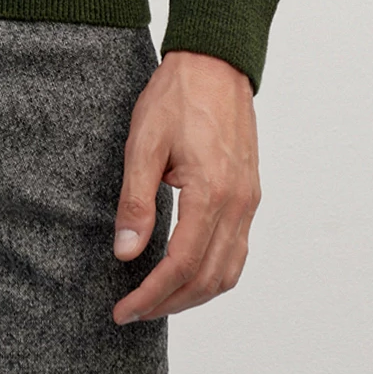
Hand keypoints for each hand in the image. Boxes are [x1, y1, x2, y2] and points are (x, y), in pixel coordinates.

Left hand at [111, 48, 260, 325]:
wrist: (216, 62)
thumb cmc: (178, 95)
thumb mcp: (143, 142)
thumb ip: (136, 200)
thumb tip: (126, 253)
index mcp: (211, 193)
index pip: (180, 265)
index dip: (150, 295)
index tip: (123, 310)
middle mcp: (238, 205)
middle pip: (207, 279)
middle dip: (168, 303)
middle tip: (133, 311)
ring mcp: (248, 202)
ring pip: (227, 272)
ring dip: (193, 295)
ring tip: (157, 299)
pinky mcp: (249, 195)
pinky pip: (237, 251)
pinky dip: (213, 274)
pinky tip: (188, 273)